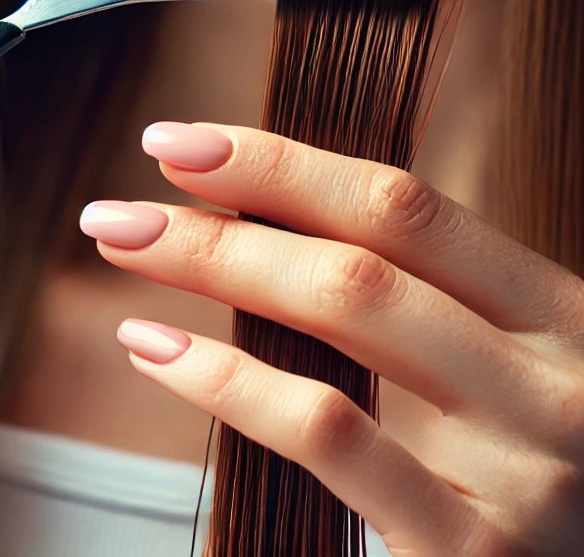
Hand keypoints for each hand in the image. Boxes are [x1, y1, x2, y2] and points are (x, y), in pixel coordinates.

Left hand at [80, 121, 583, 555]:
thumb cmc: (520, 461)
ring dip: (210, 269)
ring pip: (342, 319)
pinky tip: (154, 349)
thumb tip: (255, 211)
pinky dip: (226, 379)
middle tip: (118, 209)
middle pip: (359, 256)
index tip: (179, 143)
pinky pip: (327, 434)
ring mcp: (525, 470)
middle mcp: (555, 379)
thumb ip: (412, 294)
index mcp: (557, 313)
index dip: (280, 163)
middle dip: (221, 221)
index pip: (404, 205)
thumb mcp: (496, 363)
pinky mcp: (474, 552)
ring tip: (124, 249)